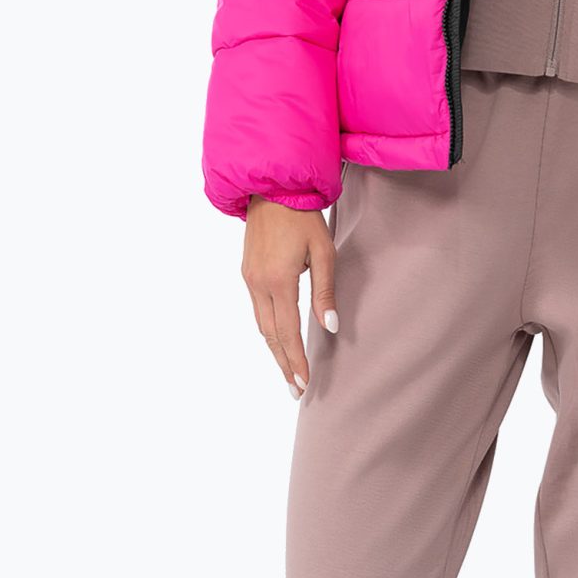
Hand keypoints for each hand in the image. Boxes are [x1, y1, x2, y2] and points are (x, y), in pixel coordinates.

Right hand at [241, 198, 339, 400]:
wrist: (274, 187)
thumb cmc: (305, 217)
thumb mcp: (323, 252)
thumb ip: (325, 291)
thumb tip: (330, 327)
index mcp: (278, 281)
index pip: (287, 332)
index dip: (296, 360)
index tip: (304, 383)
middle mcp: (258, 284)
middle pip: (270, 335)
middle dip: (283, 363)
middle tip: (295, 389)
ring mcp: (249, 278)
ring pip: (261, 324)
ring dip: (274, 349)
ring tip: (288, 370)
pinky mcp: (246, 271)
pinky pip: (257, 309)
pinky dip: (268, 329)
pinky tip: (277, 337)